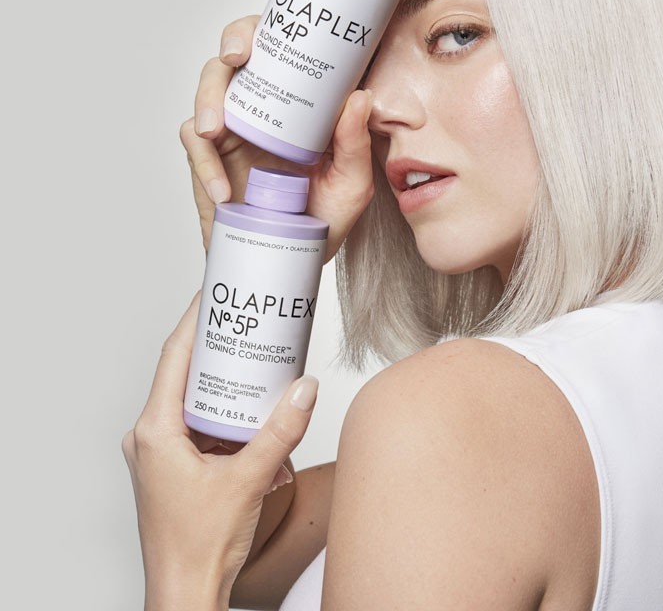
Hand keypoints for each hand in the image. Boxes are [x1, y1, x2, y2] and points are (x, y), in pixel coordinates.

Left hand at [122, 294, 317, 609]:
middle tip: (250, 320)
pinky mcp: (173, 465)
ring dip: (226, 384)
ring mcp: (161, 451)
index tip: (216, 290)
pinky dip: (226, 414)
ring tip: (259, 365)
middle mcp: (151, 436)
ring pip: (194, 399)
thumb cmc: (200, 548)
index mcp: (155, 431)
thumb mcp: (250, 479)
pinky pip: (199, 424)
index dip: (196, 319)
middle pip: (185, 373)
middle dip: (220, 346)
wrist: (186, 594)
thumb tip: (304, 388)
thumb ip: (281, 431)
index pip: (175, 356)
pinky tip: (256, 416)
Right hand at [179, 0, 374, 259]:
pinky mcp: (212, 154)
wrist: (289, 256)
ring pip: (211, 81)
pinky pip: (195, 142)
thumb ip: (356, 145)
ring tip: (218, 126)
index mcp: (306, 95)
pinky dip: (204, 162)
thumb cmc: (322, 217)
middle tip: (243, 52)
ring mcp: (237, 122)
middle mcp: (269, 97)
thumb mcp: (352, 184)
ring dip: (210, 95)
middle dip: (240, 36)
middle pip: (245, 44)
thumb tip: (360, 96)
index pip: (297, 36)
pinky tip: (223, 188)